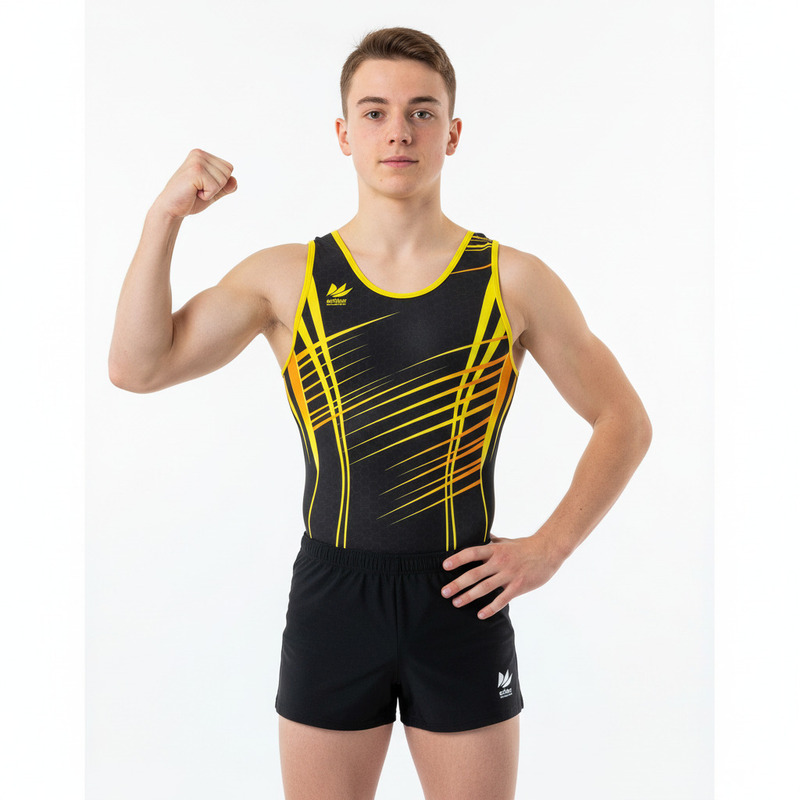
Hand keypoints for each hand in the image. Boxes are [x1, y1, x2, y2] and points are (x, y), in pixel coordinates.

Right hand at [152, 148, 237, 219]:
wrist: (171, 208)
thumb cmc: (190, 200)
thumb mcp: (213, 192)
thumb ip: (226, 186)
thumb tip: (234, 180)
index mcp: (203, 155)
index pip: (229, 168)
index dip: (220, 183)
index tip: (203, 186)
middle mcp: (199, 154)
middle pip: (228, 173)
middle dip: (217, 187)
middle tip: (198, 189)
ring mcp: (196, 160)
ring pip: (223, 180)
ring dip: (211, 192)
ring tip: (195, 190)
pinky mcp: (195, 171)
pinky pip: (215, 187)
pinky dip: (207, 195)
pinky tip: (193, 193)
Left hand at [440, 532, 565, 618]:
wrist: (548, 551)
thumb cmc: (524, 546)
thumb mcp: (505, 541)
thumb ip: (490, 540)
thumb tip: (479, 534)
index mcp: (495, 549)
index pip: (472, 553)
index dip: (457, 559)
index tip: (444, 566)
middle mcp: (500, 562)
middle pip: (474, 573)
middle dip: (458, 583)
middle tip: (444, 592)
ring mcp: (509, 575)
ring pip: (485, 588)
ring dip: (469, 596)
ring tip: (456, 603)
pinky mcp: (518, 586)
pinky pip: (502, 600)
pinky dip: (490, 608)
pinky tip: (480, 615)